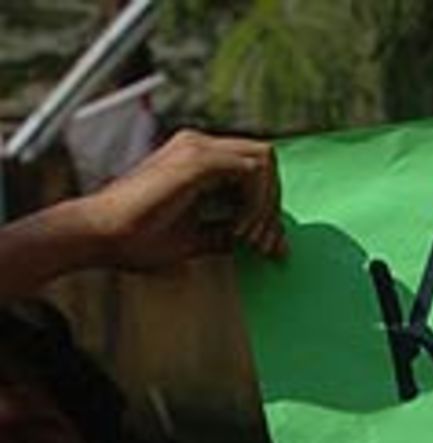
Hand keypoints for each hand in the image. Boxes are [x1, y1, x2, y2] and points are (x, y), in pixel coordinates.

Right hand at [77, 128, 286, 268]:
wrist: (104, 234)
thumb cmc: (139, 238)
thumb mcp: (194, 239)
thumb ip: (222, 234)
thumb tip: (250, 242)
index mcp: (199, 162)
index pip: (254, 173)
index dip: (270, 211)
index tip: (270, 250)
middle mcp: (200, 147)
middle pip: (266, 163)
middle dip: (274, 209)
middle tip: (266, 248)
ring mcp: (198, 148)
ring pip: (264, 162)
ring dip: (268, 207)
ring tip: (252, 241)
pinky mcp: (196, 160)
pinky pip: (251, 170)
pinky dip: (257, 203)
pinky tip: (242, 231)